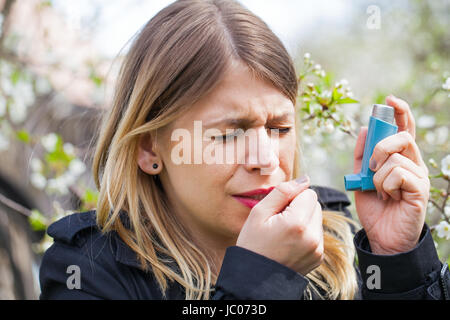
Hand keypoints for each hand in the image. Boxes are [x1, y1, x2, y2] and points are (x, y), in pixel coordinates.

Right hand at [236, 176, 323, 275]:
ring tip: (284, 233)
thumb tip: (304, 179)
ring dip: (304, 220)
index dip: (292, 197)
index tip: (278, 210)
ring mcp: (317, 249)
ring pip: (317, 219)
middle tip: (279, 221)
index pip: (309, 193)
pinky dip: (306, 234)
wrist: (254, 278)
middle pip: (315, 205)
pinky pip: (316, 234)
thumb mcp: (259, 212)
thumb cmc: (253, 243)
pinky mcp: (318, 257)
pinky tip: (289, 242)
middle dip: (300, 207)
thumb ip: (282, 191)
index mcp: (297, 223)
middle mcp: (312, 237)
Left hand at [353, 95, 429, 253]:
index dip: (400, 112)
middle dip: (380, 148)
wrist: (381, 235)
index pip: (404, 129)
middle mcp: (413, 163)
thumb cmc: (374, 207)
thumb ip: (362, 155)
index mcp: (400, 158)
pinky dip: (385, 185)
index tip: (390, 99)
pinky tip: (389, 198)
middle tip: (372, 168)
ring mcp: (419, 176)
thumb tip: (364, 129)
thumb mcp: (361, 177)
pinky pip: (398, 174)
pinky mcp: (420, 189)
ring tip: (381, 192)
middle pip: (401, 137)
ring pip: (395, 158)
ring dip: (378, 176)